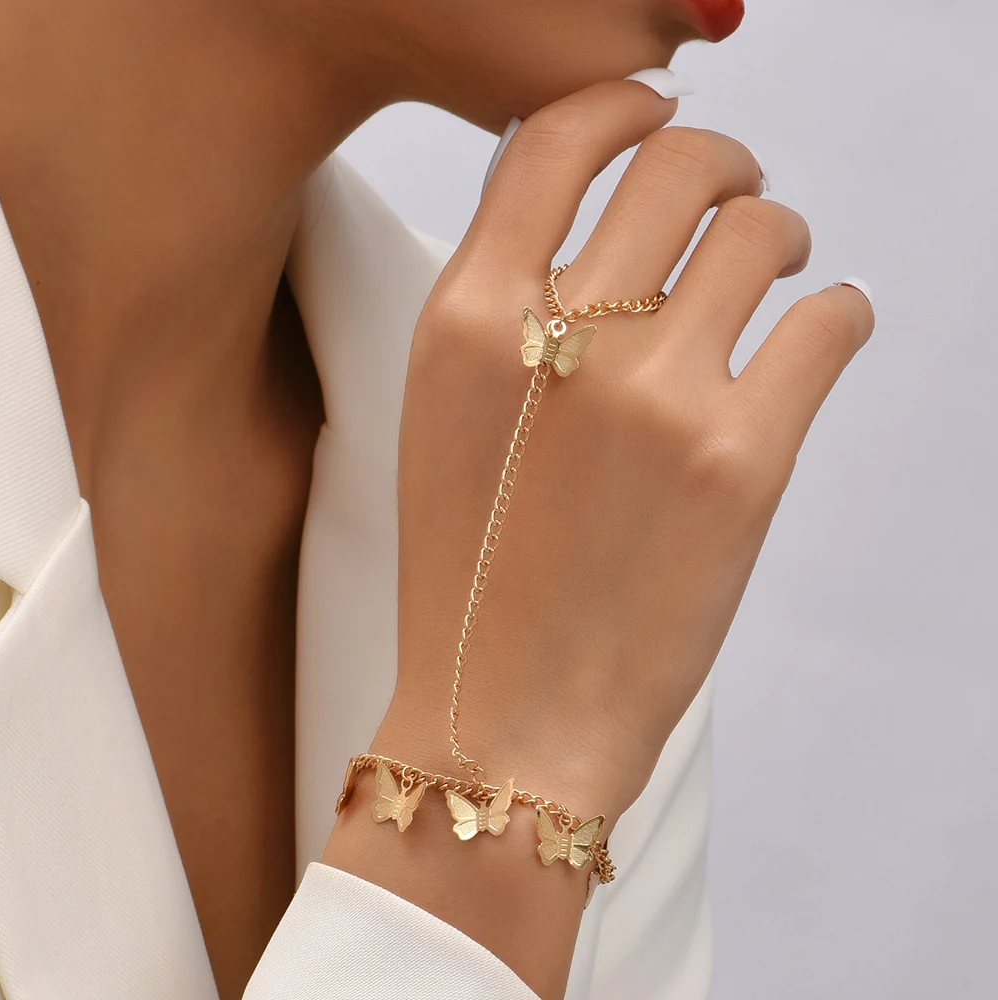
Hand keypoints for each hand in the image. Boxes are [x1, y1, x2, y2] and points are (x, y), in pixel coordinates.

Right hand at [326, 77, 873, 996]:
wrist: (502, 713)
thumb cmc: (469, 573)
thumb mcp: (443, 420)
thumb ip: (499, 310)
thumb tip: (585, 217)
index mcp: (466, 318)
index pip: (557, 134)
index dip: (623, 110)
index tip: (658, 122)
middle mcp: (557, 335)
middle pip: (678, 161)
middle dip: (722, 163)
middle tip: (736, 197)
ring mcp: (655, 394)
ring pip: (763, 229)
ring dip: (781, 236)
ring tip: (778, 276)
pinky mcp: (743, 459)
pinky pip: (829, 320)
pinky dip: (839, 313)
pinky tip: (821, 332)